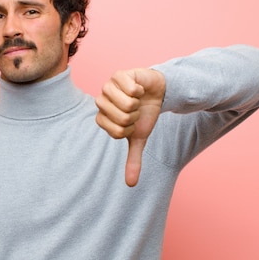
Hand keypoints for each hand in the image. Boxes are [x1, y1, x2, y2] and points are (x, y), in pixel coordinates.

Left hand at [95, 68, 164, 186]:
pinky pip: (130, 88)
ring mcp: (108, 86)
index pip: (115, 131)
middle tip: (136, 110)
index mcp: (102, 117)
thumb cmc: (144, 115)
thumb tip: (131, 185)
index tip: (132, 123)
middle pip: (119, 117)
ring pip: (125, 102)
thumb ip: (133, 160)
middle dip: (134, 116)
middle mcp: (101, 101)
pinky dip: (139, 90)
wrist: (157, 93)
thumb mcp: (139, 138)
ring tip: (137, 99)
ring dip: (137, 103)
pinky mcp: (119, 75)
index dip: (129, 129)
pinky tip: (139, 88)